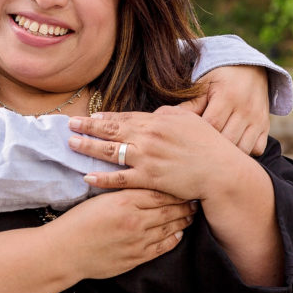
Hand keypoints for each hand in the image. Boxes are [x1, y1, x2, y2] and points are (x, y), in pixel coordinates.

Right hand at [45, 189, 195, 278]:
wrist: (65, 251)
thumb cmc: (77, 221)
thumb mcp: (100, 198)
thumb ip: (124, 192)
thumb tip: (144, 186)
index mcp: (124, 200)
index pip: (158, 192)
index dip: (175, 188)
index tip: (185, 184)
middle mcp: (134, 220)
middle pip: (168, 209)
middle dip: (184, 204)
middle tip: (195, 199)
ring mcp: (137, 241)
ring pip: (169, 228)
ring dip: (183, 221)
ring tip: (191, 215)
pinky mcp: (136, 258)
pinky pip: (162, 247)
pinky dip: (173, 239)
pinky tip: (179, 234)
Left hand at [68, 106, 241, 198]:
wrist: (222, 171)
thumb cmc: (210, 145)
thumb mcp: (190, 120)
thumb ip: (168, 115)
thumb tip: (154, 113)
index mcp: (157, 121)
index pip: (125, 117)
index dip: (105, 117)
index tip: (90, 117)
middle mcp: (148, 136)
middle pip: (111, 130)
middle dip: (88, 127)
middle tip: (70, 124)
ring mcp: (147, 158)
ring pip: (110, 152)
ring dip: (88, 148)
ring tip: (71, 145)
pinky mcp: (149, 179)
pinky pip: (120, 178)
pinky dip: (102, 178)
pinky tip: (87, 177)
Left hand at [187, 65, 269, 154]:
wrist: (251, 69)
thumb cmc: (220, 79)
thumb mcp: (204, 85)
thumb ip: (190, 104)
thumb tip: (162, 117)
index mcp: (228, 96)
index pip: (212, 124)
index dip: (198, 134)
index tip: (188, 138)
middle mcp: (245, 108)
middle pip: (227, 139)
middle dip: (211, 147)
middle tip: (199, 149)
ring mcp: (257, 119)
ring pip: (242, 148)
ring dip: (228, 153)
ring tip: (214, 150)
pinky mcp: (265, 126)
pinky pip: (257, 149)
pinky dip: (245, 152)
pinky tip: (233, 147)